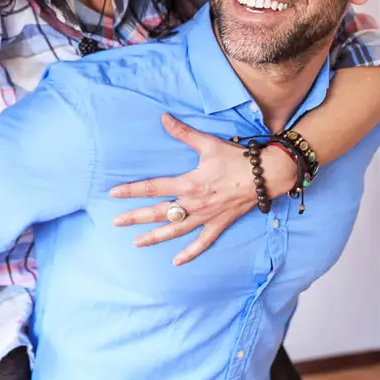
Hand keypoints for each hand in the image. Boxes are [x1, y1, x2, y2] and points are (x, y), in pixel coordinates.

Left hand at [109, 114, 297, 265]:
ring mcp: (206, 216)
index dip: (132, 190)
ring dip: (155, 237)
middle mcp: (194, 203)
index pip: (153, 187)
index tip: (113, 194)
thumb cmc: (236, 158)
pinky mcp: (219, 224)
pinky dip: (190, 252)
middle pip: (159, 212)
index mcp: (189, 183)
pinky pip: (203, 242)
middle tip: (116, 222)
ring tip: (137, 243)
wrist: (266, 175)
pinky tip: (177, 261)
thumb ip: (183, 133)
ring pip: (175, 230)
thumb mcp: (208, 144)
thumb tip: (164, 118)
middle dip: (136, 217)